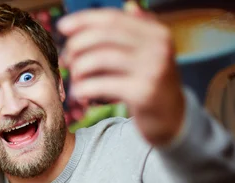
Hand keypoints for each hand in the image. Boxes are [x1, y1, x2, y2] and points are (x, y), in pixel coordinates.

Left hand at [58, 2, 184, 145]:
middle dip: (78, 45)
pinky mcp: (143, 93)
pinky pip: (102, 84)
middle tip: (66, 60)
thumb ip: (137, 32)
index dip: (84, 20)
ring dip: (79, 69)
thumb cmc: (151, 83)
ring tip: (75, 79)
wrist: (172, 119)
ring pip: (100, 59)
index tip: (62, 26)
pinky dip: (84, 88)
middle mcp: (157, 47)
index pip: (113, 19)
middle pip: (104, 36)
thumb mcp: (150, 54)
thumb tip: (130, 5)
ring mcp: (152, 70)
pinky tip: (79, 94)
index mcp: (157, 33)